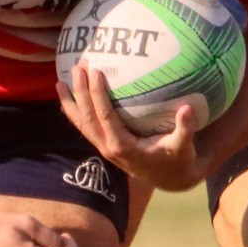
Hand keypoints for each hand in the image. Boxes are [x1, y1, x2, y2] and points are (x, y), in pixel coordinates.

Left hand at [58, 64, 201, 190]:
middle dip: (80, 93)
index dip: (97, 96)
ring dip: (70, 103)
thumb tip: (188, 108)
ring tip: (59, 82)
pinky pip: (85, 127)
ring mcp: (104, 148)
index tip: (95, 72)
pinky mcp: (104, 146)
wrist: (169, 179)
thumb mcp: (183, 145)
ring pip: (81, 124)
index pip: (105, 118)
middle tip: (78, 67)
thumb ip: (185, 128)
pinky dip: (74, 113)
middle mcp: (109, 148)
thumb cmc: (177, 158)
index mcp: (124, 147)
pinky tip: (66, 99)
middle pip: (88, 118)